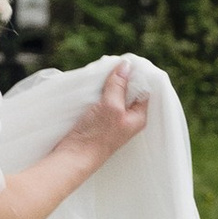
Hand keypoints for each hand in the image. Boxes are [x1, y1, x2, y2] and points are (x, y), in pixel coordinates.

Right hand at [67, 55, 150, 173]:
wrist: (73, 156)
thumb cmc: (96, 136)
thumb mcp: (111, 106)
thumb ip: (119, 86)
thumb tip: (126, 66)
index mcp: (138, 116)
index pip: (144, 90)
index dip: (137, 75)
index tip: (127, 62)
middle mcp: (128, 118)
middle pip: (129, 91)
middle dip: (121, 77)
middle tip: (111, 65)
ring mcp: (112, 119)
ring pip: (114, 94)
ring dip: (108, 83)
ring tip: (101, 72)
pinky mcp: (98, 120)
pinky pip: (102, 100)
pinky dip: (98, 91)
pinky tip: (93, 84)